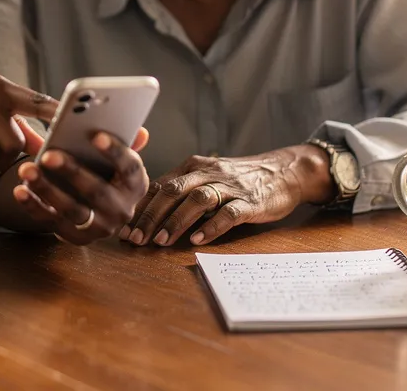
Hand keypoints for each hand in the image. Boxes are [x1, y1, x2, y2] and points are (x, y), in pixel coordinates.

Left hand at [12, 129, 150, 244]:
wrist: (99, 210)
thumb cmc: (106, 174)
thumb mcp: (117, 159)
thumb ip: (123, 142)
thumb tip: (139, 131)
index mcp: (135, 184)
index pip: (130, 167)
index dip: (115, 152)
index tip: (96, 135)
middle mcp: (121, 210)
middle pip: (97, 191)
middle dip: (72, 172)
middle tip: (49, 155)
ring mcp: (99, 227)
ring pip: (72, 209)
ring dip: (47, 189)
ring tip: (27, 170)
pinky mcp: (75, 237)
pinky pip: (51, 221)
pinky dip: (34, 206)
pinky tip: (20, 190)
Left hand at [123, 144, 332, 246]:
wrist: (284, 172)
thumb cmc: (239, 179)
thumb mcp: (207, 177)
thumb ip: (181, 190)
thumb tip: (147, 213)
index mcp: (193, 166)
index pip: (160, 185)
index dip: (140, 207)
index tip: (123, 228)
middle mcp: (209, 172)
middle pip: (173, 191)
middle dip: (151, 215)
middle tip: (135, 238)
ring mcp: (231, 187)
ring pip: (198, 200)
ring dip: (177, 221)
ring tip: (161, 241)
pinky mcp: (251, 201)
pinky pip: (229, 213)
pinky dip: (212, 227)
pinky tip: (198, 241)